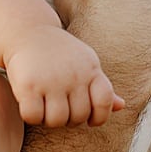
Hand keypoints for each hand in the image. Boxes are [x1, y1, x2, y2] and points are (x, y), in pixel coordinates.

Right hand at [4, 27, 120, 128]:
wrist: (29, 31)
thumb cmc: (61, 53)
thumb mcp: (85, 65)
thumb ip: (101, 88)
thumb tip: (121, 106)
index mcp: (91, 69)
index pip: (104, 102)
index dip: (99, 117)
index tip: (89, 120)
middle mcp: (74, 75)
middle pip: (78, 116)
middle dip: (69, 119)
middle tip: (59, 109)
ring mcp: (51, 80)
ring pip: (57, 120)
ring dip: (49, 120)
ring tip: (45, 108)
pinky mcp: (29, 84)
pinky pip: (34, 116)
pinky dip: (32, 117)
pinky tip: (30, 106)